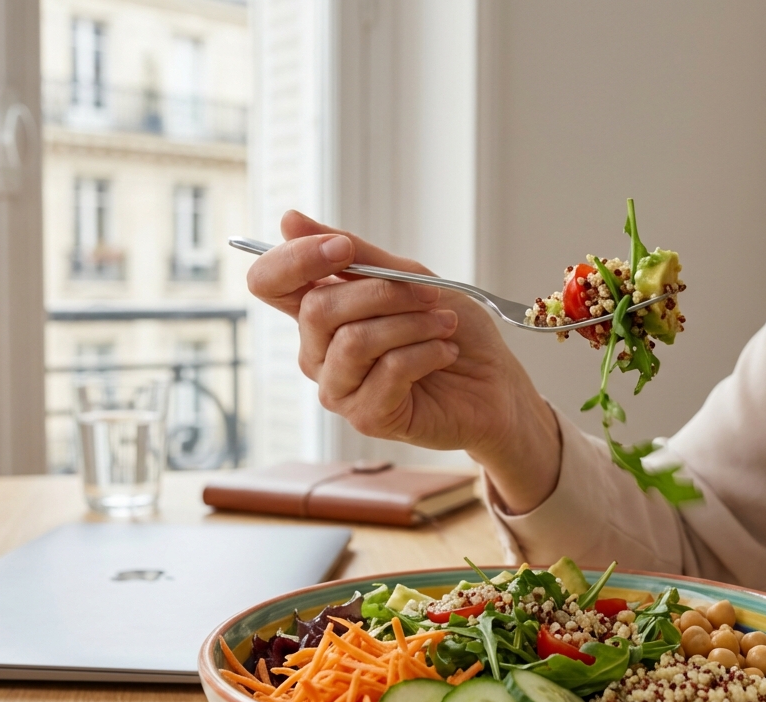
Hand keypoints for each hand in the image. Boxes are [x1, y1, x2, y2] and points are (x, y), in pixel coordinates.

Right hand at [245, 211, 560, 509]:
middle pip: (317, 309)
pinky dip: (426, 352)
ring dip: (411, 323)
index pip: (270, 283)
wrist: (495, 385)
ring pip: (353, 341)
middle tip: (431, 294)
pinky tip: (446, 353)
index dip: (296, 260)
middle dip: (382, 292)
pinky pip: (387, 371)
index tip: (343, 249)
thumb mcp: (407, 276)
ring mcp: (339, 388)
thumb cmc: (451, 329)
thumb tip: (289, 221)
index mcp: (320, 312)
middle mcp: (318, 352)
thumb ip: (354, 254)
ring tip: (445, 325)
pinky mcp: (367, 417)